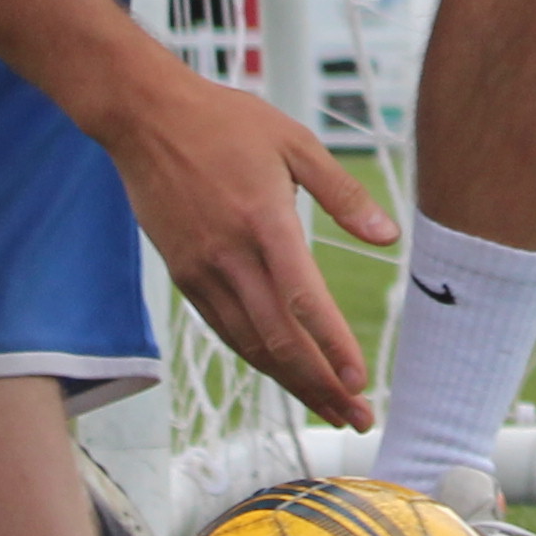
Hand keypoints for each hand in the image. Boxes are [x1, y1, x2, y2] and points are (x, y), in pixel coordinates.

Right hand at [89, 61, 402, 430]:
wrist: (146, 118)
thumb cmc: (226, 122)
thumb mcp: (295, 142)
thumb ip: (344, 194)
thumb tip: (388, 237)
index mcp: (264, 222)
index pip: (303, 301)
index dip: (332, 348)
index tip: (359, 382)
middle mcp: (230, 256)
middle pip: (279, 339)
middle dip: (321, 386)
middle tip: (358, 418)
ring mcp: (202, 270)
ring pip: (250, 344)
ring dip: (292, 382)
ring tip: (330, 409)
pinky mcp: (184, 275)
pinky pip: (225, 328)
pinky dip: (258, 357)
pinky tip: (284, 373)